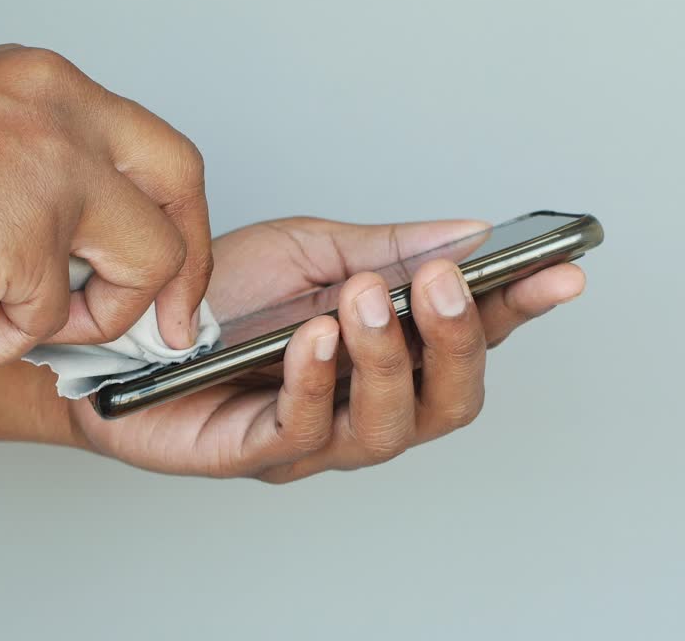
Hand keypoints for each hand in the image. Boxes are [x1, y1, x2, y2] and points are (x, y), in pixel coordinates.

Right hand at [0, 44, 210, 364]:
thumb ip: (45, 171)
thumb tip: (95, 247)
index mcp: (48, 85)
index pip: (152, 145)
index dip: (172, 212)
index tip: (168, 265)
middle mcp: (63, 112)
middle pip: (180, 182)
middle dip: (187, 264)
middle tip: (175, 321)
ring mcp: (55, 171)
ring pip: (144, 264)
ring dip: (88, 319)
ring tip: (10, 325)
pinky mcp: (32, 235)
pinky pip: (50, 320)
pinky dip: (1, 343)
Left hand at [71, 216, 585, 481]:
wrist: (121, 332)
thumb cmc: (218, 299)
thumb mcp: (310, 251)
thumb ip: (389, 247)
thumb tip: (470, 232)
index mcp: (388, 352)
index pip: (472, 337)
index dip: (521, 310)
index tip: (564, 272)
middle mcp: (364, 402)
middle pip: (448, 401)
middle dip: (459, 342)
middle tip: (449, 284)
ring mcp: (317, 436)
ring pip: (387, 426)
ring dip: (387, 358)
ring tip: (370, 299)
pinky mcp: (257, 453)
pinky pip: (302, 430)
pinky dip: (316, 380)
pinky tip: (316, 335)